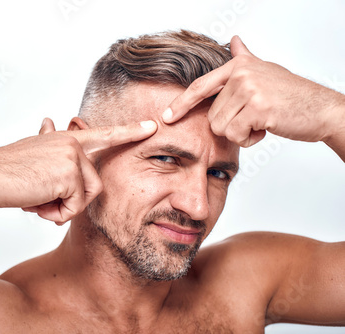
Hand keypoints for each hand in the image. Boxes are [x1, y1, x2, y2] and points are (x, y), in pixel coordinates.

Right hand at [0, 118, 156, 223]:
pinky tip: (37, 205)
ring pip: (86, 197)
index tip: (151, 126)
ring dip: (62, 209)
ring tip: (37, 201)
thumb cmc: (5, 171)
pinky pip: (76, 207)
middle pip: (94, 185)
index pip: (103, 134)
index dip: (129, 132)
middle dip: (71, 202)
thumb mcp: (32, 153)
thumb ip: (50, 145)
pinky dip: (56, 214)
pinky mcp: (69, 173)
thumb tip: (50, 119)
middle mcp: (72, 142)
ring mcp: (72, 156)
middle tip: (42, 201)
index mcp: (65, 139)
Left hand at [162, 36, 344, 147]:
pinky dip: (250, 140)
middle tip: (254, 118)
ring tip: (260, 122)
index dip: (181, 103)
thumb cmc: (292, 95)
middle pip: (212, 116)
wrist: (322, 109)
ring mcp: (249, 89)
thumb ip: (244, 59)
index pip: (200, 86)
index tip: (167, 116)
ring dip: (240, 133)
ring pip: (221, 127)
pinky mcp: (258, 108)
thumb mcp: (265, 71)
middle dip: (231, 125)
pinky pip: (236, 135)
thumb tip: (233, 41)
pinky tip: (266, 128)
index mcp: (239, 66)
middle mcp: (242, 74)